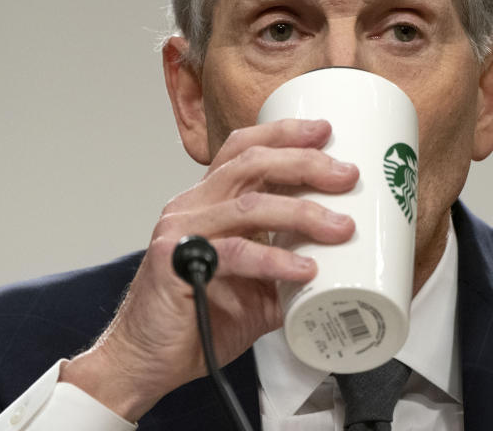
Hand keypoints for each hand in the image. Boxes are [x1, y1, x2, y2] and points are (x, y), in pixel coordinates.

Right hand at [60, 119, 356, 420]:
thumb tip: (340, 266)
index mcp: (207, 201)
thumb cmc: (194, 319)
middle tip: (346, 176)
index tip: (325, 131)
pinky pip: (234, 253)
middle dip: (305, 164)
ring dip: (302, 212)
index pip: (243, 149)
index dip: (283, 134)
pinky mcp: (175, 263)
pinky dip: (275, 261)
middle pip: (252, 164)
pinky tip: (305, 269)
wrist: (146, 361)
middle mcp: (191, 206)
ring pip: (249, 205)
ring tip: (341, 227)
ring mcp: (181, 231)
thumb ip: (288, 267)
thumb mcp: (253, 286)